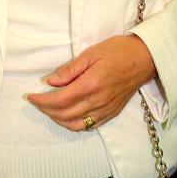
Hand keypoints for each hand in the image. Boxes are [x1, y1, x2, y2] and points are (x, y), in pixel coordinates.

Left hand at [25, 34, 155, 131]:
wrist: (146, 58)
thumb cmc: (119, 51)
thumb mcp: (91, 53)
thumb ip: (69, 70)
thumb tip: (50, 82)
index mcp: (91, 85)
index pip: (59, 100)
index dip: (41, 101)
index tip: (30, 97)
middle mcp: (98, 101)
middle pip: (64, 114)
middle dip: (46, 110)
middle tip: (37, 102)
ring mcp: (106, 110)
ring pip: (75, 125)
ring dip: (58, 119)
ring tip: (49, 109)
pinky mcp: (111, 113)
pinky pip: (89, 126)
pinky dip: (74, 124)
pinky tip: (66, 115)